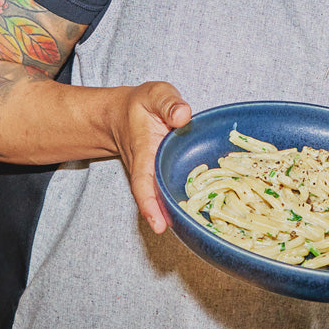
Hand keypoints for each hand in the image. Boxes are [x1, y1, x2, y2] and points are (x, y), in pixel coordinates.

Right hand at [112, 81, 191, 233]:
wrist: (122, 115)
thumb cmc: (141, 105)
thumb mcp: (154, 95)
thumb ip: (168, 103)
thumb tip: (183, 115)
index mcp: (144, 152)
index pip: (144, 183)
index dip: (150, 205)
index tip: (159, 226)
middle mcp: (148, 170)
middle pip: (157, 200)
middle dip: (170, 219)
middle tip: (191, 233)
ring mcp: (156, 176)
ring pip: (166, 198)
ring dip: (180, 213)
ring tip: (202, 229)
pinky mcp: (164, 176)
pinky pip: (173, 191)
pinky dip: (186, 202)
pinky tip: (206, 213)